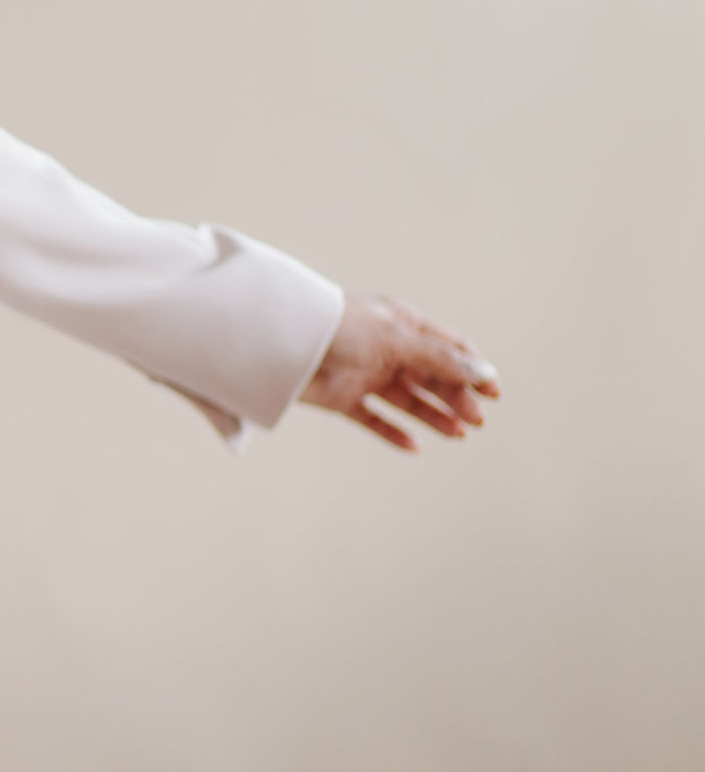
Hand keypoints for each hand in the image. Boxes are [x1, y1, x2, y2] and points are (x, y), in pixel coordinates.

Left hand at [299, 291, 501, 450]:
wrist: (278, 342)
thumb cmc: (336, 328)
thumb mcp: (393, 340)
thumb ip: (438, 358)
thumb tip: (484, 372)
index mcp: (401, 325)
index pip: (447, 348)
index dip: (472, 369)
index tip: (494, 393)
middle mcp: (386, 349)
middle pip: (431, 376)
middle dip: (456, 397)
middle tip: (475, 421)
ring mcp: (365, 374)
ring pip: (408, 400)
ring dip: (434, 416)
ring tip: (458, 435)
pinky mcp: (342, 398)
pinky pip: (374, 419)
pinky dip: (393, 432)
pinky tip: (415, 446)